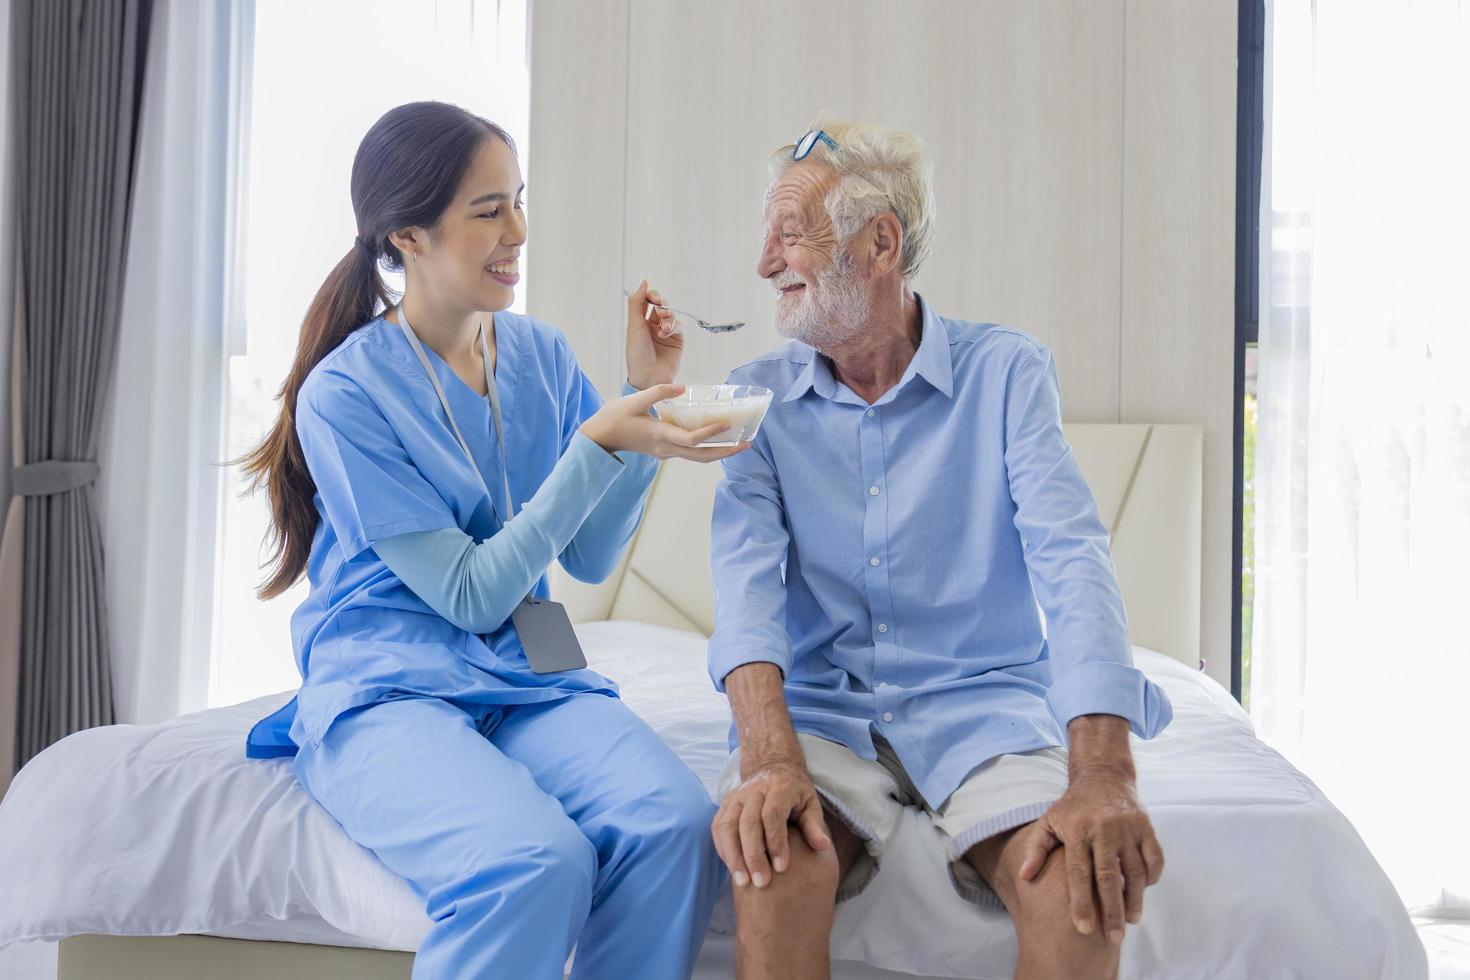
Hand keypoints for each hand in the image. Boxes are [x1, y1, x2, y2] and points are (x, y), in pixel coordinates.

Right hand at [580, 383, 749, 461]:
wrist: (598, 438)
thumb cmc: (613, 417)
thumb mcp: (633, 400)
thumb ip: (658, 392)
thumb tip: (683, 387)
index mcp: (659, 435)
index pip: (691, 439)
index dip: (711, 432)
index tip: (728, 423)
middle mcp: (666, 448)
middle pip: (702, 456)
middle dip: (726, 452)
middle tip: (747, 443)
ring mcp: (665, 452)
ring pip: (697, 457)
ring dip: (719, 452)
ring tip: (739, 443)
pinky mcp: (664, 450)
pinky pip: (690, 452)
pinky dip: (706, 447)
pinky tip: (717, 437)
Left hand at [625, 279, 681, 389]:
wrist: (649, 376)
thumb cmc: (637, 355)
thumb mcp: (634, 326)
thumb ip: (637, 302)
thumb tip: (643, 282)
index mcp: (639, 322)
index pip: (646, 301)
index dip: (650, 296)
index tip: (652, 297)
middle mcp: (652, 326)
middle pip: (660, 305)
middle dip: (661, 304)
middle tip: (659, 306)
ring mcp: (665, 333)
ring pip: (670, 314)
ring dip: (667, 317)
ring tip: (662, 328)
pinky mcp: (677, 340)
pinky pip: (678, 325)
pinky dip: (673, 327)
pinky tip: (665, 334)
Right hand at [711, 759, 831, 887]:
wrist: (773, 768)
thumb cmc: (795, 793)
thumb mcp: (810, 804)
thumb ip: (814, 826)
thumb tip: (823, 847)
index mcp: (779, 788)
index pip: (773, 815)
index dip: (776, 842)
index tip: (781, 868)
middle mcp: (754, 790)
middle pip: (748, 823)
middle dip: (754, 855)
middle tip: (761, 882)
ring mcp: (736, 796)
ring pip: (728, 825)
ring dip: (733, 855)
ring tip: (742, 881)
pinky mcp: (725, 804)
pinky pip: (718, 827)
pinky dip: (723, 848)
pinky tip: (732, 868)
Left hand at [1015, 772, 1163, 944]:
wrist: (1102, 775)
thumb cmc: (1072, 806)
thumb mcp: (1048, 821)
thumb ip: (1036, 848)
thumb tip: (1024, 876)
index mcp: (1077, 831)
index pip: (1078, 873)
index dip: (1081, 902)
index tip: (1083, 929)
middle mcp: (1103, 830)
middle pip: (1109, 878)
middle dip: (1111, 911)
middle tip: (1113, 938)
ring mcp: (1127, 828)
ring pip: (1135, 871)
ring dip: (1134, 900)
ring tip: (1130, 922)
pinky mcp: (1146, 826)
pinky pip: (1154, 858)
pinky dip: (1151, 878)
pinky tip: (1143, 892)